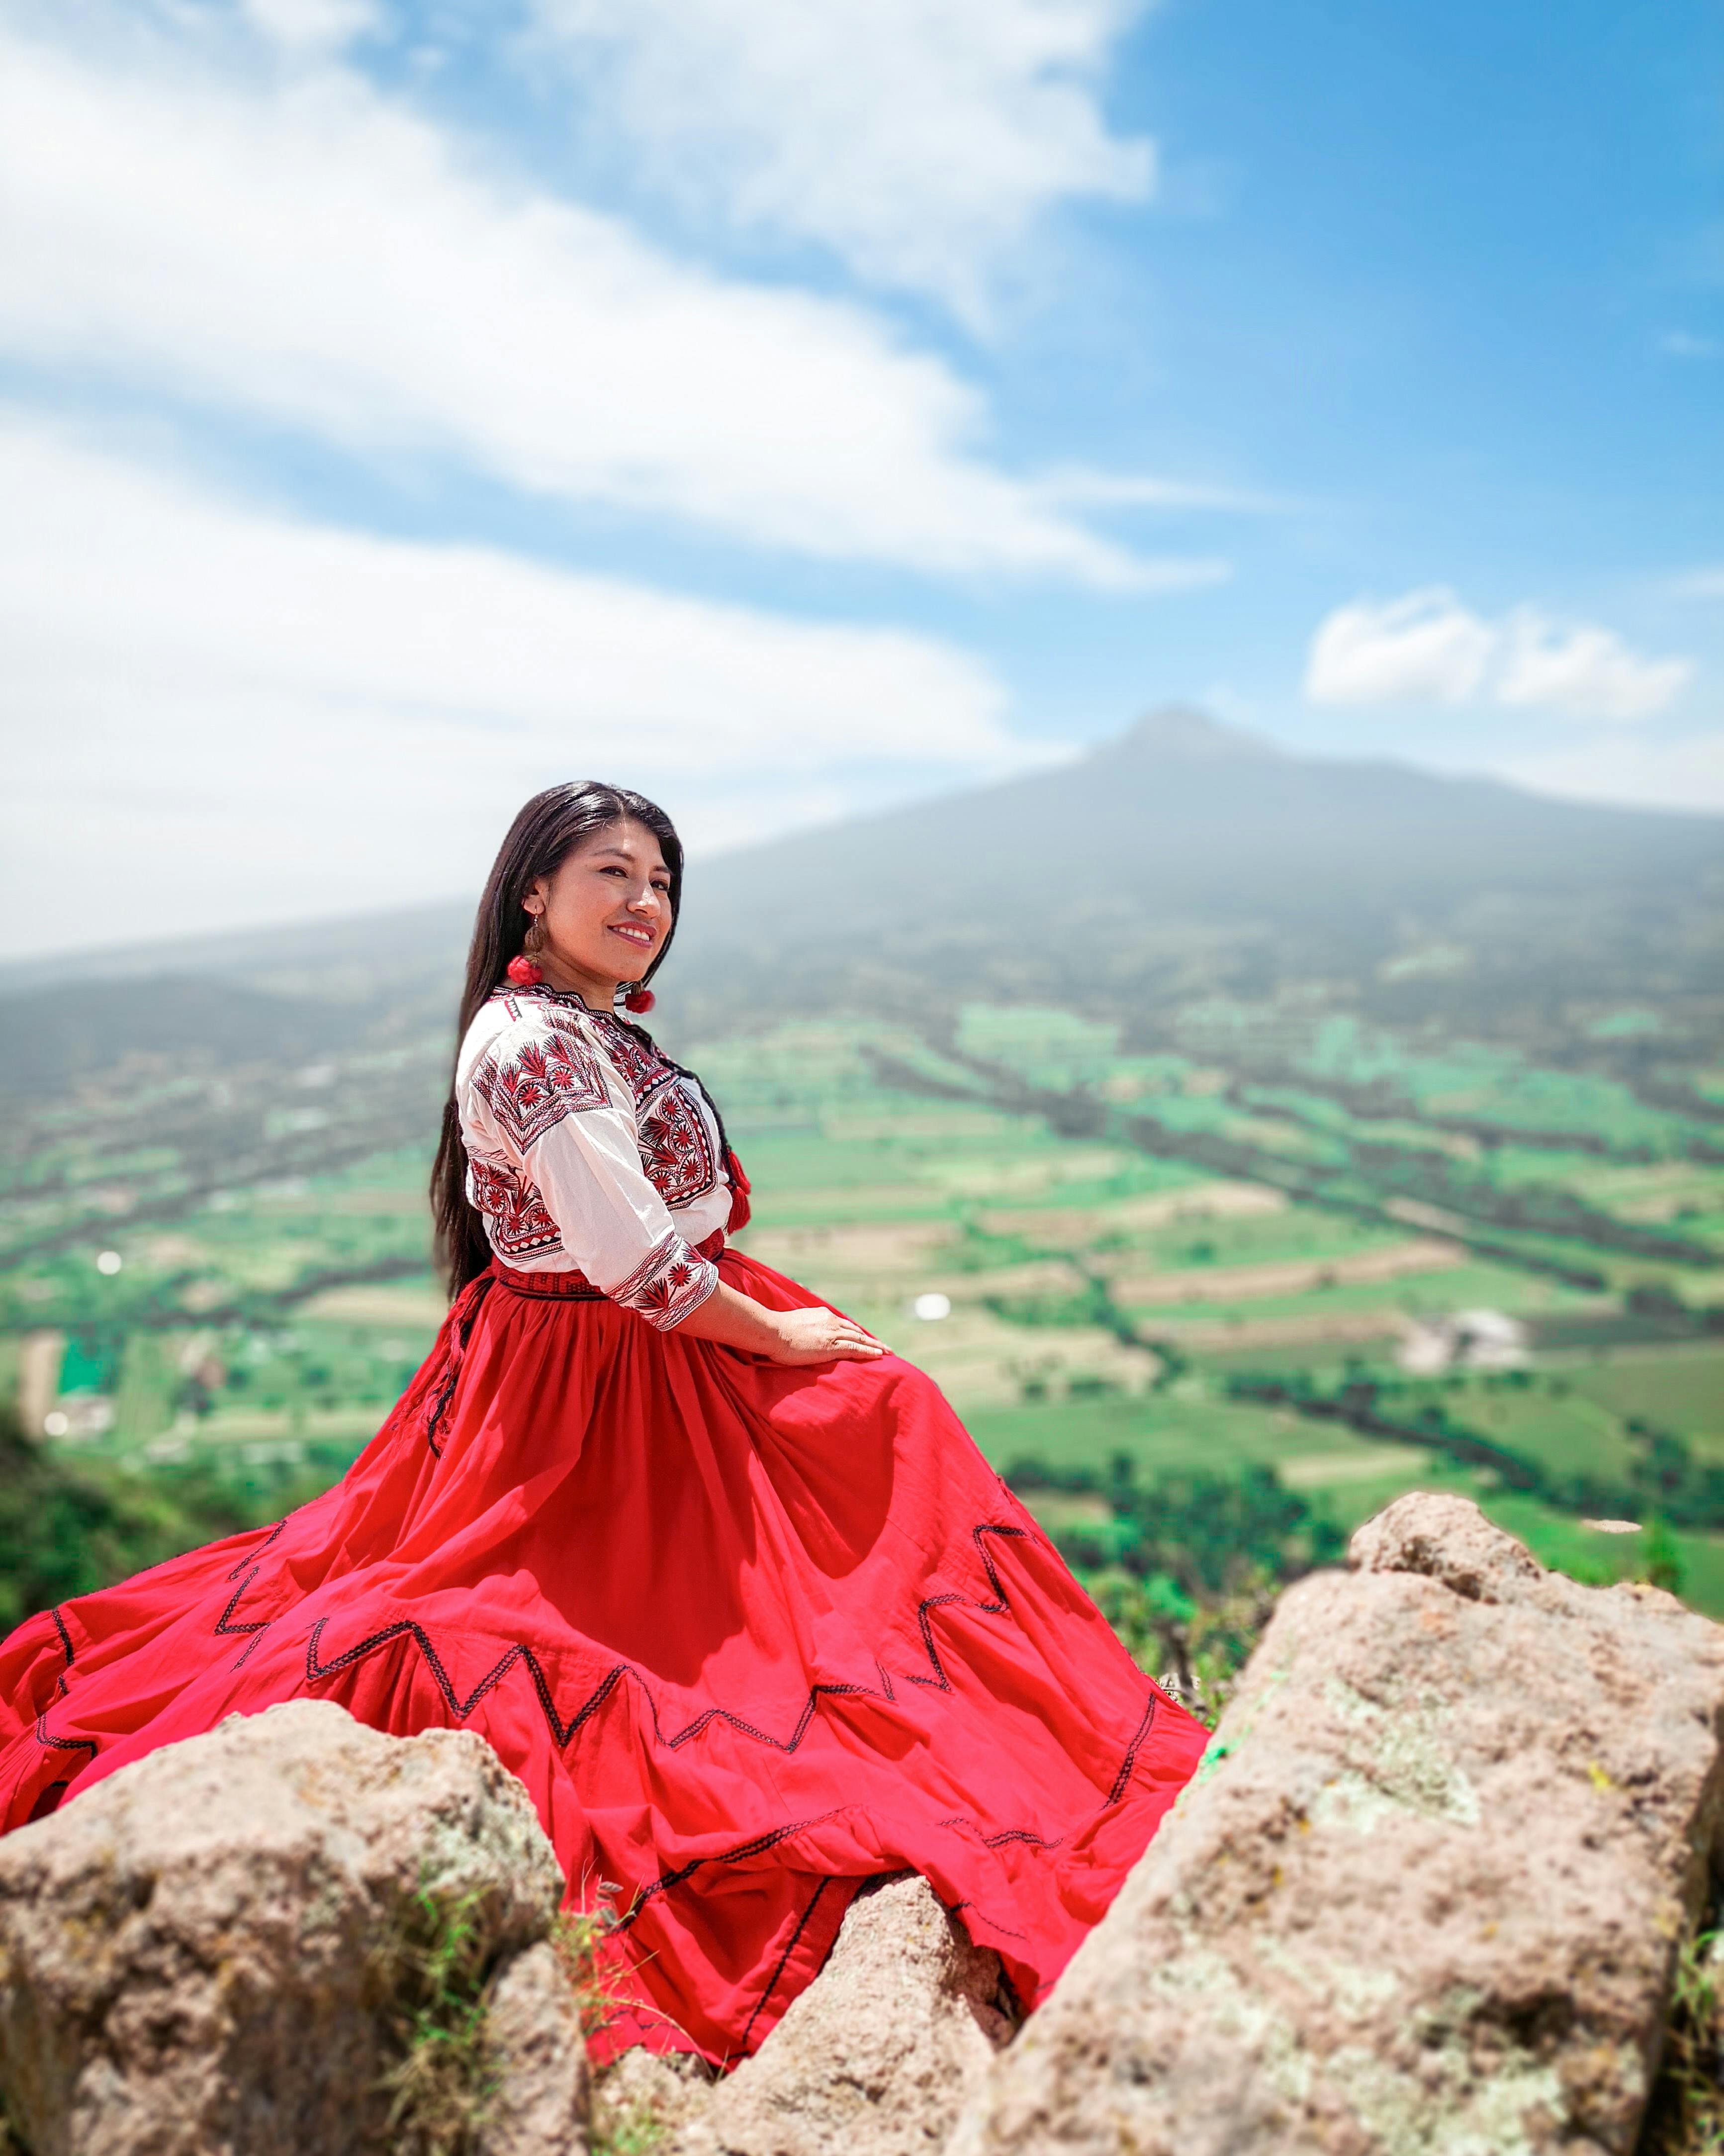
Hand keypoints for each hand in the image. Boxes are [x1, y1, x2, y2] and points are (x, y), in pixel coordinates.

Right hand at [767, 1307, 886, 1365]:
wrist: (773, 1331)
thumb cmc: (776, 1331)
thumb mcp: (794, 1324)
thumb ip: (804, 1327)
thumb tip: (802, 1334)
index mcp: (822, 1315)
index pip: (844, 1325)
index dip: (857, 1333)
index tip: (865, 1338)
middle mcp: (831, 1321)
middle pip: (856, 1331)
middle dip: (871, 1339)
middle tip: (884, 1347)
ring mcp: (832, 1333)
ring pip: (860, 1339)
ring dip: (875, 1346)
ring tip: (888, 1352)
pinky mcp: (832, 1346)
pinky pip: (856, 1349)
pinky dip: (869, 1352)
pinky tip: (879, 1356)